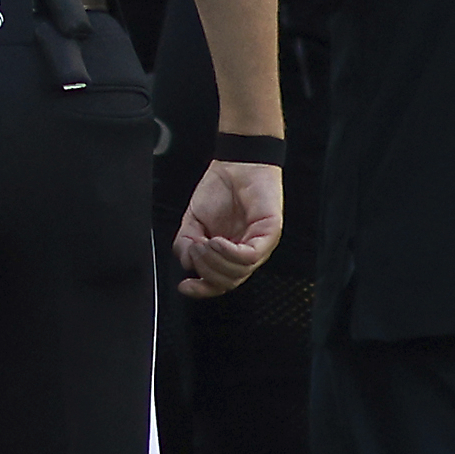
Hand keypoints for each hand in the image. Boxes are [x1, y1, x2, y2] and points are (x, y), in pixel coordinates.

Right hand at [173, 160, 282, 296]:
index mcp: (229, 255)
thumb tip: (187, 264)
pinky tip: (217, 241)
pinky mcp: (270, 234)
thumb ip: (186, 244)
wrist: (236, 163)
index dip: (201, 290)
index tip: (184, 286)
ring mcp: (260, 246)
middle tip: (194, 251)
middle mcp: (246, 254)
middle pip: (228, 282)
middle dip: (205, 271)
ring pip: (239, 273)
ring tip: (203, 243)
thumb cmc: (219, 189)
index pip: (219, 283)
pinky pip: (250, 256)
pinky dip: (230, 253)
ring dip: (215, 261)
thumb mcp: (192, 221)